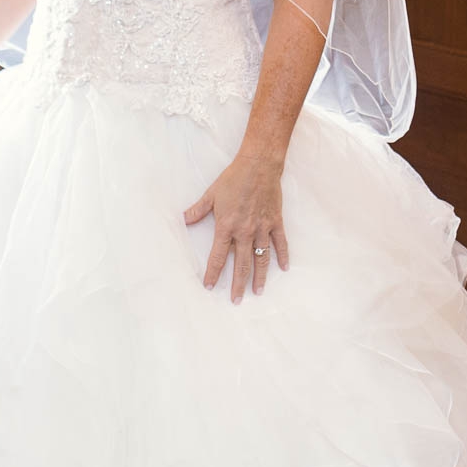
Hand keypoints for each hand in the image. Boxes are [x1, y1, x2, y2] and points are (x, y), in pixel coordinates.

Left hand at [184, 152, 289, 302]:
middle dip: (237, 284)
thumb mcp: (211, 194)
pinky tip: (283, 268)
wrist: (259, 165)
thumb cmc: (233, 179)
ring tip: (258, 292)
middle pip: (240, 264)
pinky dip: (282, 256)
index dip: (213, 273)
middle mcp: (245, 231)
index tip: (210, 287)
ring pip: (261, 258)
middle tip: (236, 301)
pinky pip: (280, 243)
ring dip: (259, 277)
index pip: (218, 257)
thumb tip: (183, 220)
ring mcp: (262, 228)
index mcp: (227, 226)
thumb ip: (198, 210)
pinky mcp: (275, 222)